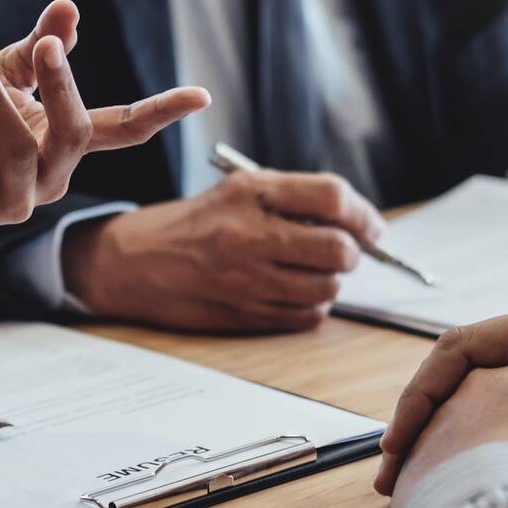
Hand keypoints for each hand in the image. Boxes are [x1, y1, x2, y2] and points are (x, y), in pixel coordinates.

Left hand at [0, 0, 210, 252]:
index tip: (202, 94)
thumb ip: (37, 49)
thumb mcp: (3, 76)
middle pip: (74, 134)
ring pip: (18, 150)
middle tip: (46, 47)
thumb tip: (68, 9)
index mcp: (65, 145)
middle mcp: (48, 179)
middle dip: (62, 88)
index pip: (122, 128)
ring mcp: (9, 203)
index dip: (161, 112)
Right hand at [62, 169, 385, 331]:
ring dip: (331, 280)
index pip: (332, 197)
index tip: (370, 226)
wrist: (136, 262)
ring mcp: (247, 279)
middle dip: (353, 252)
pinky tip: (292, 291)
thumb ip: (294, 199)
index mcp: (251, 193)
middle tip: (343, 249)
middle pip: (339, 249)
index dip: (362, 213)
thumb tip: (357, 222)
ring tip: (311, 270)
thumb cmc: (194, 223)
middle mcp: (249, 235)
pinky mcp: (244, 313)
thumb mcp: (239, 190)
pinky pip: (305, 316)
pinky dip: (311, 305)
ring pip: (327, 287)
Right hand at [374, 296, 507, 494]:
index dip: (421, 392)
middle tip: (391, 468)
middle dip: (415, 410)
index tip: (399, 443)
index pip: (461, 346)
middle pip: (454, 361)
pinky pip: (492, 392)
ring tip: (413, 468)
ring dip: (435, 417)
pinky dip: (463, 422)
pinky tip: (458, 455)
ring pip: (469, 378)